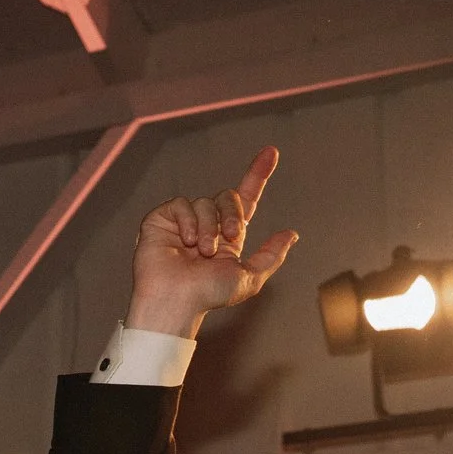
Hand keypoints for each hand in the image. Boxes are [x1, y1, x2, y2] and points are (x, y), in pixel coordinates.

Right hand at [124, 145, 299, 337]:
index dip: (257, 175)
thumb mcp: (249, 278)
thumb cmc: (207, 295)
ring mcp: (182, 222)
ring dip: (208, 227)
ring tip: (200, 251)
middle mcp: (206, 225)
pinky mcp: (160, 220)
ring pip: (204, 202)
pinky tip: (183, 241)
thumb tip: (291, 234)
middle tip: (228, 237)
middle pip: (227, 196)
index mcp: (227, 236)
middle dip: (232, 214)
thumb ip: (271, 256)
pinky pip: (181, 204)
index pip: (245, 199)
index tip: (271, 152)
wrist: (174, 301)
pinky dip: (187, 221)